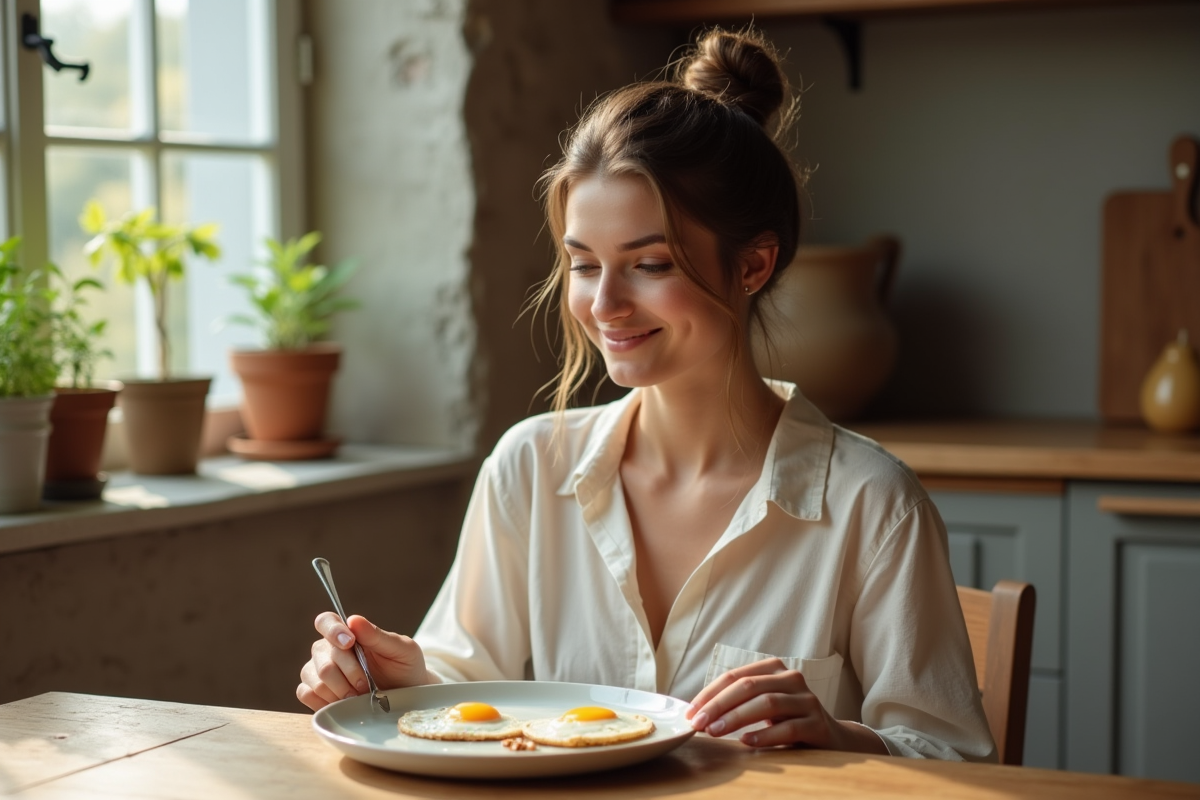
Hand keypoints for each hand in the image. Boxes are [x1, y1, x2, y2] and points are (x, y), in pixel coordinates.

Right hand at [297, 612, 431, 710]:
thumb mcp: (402, 649)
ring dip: (339, 690)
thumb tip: (354, 620)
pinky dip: (324, 701)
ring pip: (314, 677)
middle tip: (367, 685)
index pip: (326, 621)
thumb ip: (378, 636)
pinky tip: (341, 704)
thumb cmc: (405, 668)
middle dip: (348, 674)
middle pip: (323, 657)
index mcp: (348, 633)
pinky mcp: (314, 692)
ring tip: (358, 696)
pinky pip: (305, 694)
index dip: (332, 631)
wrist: (406, 697)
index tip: (349, 643)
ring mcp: (318, 671)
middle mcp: (328, 650)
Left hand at [686, 658, 886, 753]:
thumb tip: (698, 712)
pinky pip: (788, 727)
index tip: (690, 712)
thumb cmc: (787, 719)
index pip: (735, 677)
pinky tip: (747, 741)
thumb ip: (738, 702)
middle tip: (699, 723)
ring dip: (736, 718)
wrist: (832, 737)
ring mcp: (807, 700)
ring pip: (767, 703)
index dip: (710, 694)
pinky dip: (765, 734)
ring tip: (715, 732)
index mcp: (773, 669)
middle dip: (718, 705)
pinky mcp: (818, 723)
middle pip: (748, 687)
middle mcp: (792, 679)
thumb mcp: (762, 705)